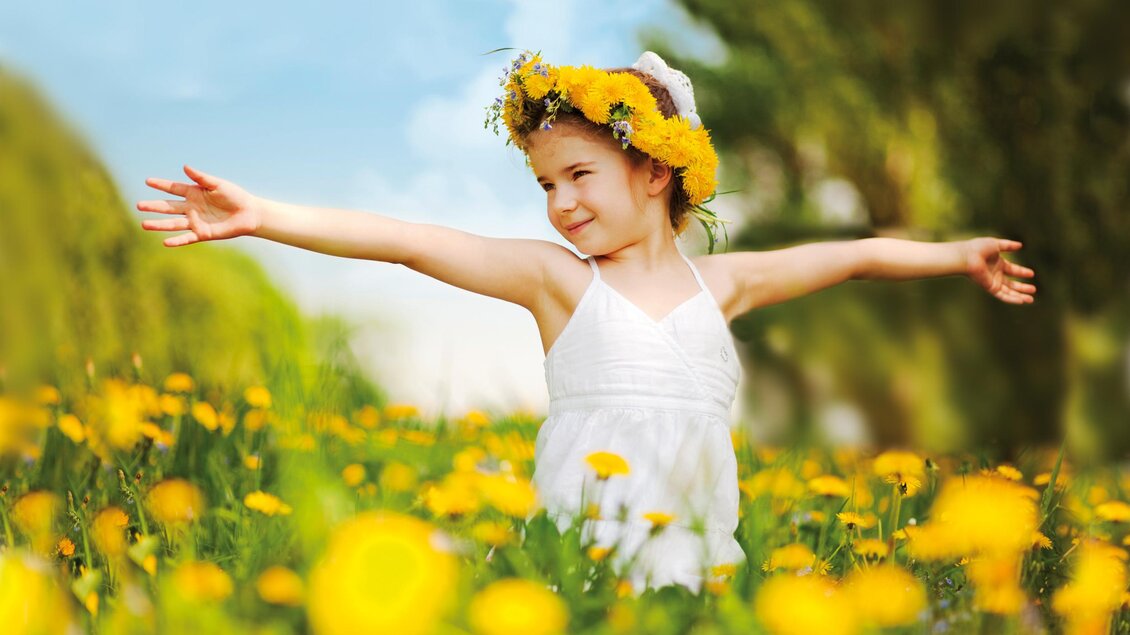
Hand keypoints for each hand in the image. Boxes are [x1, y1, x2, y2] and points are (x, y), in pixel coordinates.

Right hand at [137, 165, 260, 246]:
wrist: (249, 213)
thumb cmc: (234, 196)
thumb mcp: (217, 184)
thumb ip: (201, 178)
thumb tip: (185, 167)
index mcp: (194, 193)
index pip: (173, 188)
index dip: (161, 185)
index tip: (147, 181)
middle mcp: (191, 207)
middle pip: (168, 207)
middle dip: (154, 206)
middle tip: (138, 205)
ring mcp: (195, 221)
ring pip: (173, 223)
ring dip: (159, 225)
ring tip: (144, 225)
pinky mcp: (202, 234)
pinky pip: (187, 238)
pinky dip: (177, 241)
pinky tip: (165, 242)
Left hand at [964, 237, 1036, 303]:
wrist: (967, 256)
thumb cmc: (978, 248)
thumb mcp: (996, 244)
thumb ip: (1008, 245)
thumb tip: (1020, 245)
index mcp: (997, 264)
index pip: (1012, 270)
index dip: (1022, 272)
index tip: (1032, 273)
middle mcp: (995, 274)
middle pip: (1011, 284)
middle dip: (1022, 287)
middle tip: (1034, 289)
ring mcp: (993, 282)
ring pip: (1008, 292)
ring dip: (1020, 296)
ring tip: (1031, 299)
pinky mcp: (990, 287)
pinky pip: (1002, 296)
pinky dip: (1012, 299)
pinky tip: (1022, 301)